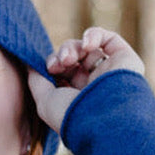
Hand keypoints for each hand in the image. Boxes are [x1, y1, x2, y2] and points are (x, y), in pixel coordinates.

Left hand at [27, 27, 144, 132]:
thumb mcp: (45, 101)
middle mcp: (94, 86)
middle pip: (73, 58)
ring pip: (87, 48)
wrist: (106, 119)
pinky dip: (94, 35)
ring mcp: (110, 72)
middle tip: (60, 63)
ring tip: (70, 58)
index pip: (62, 72)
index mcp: (77, 98)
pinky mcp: (125, 60)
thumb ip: (36, 81)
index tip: (49, 69)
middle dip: (62, 55)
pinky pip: (108, 38)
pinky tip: (87, 45)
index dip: (53, 64)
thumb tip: (29, 64)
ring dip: (73, 47)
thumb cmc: (73, 115)